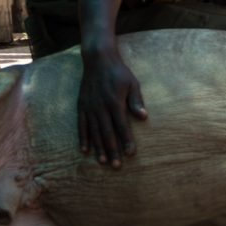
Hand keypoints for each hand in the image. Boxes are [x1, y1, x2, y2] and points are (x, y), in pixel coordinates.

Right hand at [78, 45, 147, 168]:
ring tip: (103, 161)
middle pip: (107, 133)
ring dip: (98, 148)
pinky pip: (82, 125)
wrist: (97, 59)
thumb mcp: (132, 83)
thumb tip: (144, 117)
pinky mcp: (82, 106)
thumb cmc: (118, 72)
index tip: (130, 154)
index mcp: (114, 102)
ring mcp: (89, 107)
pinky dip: (83, 138)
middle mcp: (100, 107)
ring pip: (94, 132)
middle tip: (117, 166)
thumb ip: (136, 101)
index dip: (126, 141)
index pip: (122, 126)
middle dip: (112, 150)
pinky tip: (85, 150)